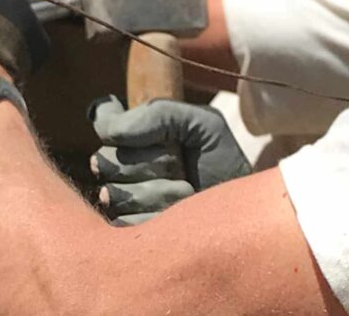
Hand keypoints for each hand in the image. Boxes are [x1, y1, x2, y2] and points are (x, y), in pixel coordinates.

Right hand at [88, 96, 250, 224]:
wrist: (244, 211)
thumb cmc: (224, 164)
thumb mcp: (204, 125)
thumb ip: (158, 115)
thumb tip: (109, 132)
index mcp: (135, 137)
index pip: (105, 123)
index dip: (122, 128)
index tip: (158, 134)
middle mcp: (121, 167)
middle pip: (105, 159)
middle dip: (152, 162)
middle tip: (181, 167)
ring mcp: (122, 202)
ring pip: (113, 193)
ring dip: (157, 191)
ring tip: (185, 192)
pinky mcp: (128, 234)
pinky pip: (123, 221)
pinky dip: (155, 215)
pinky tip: (177, 215)